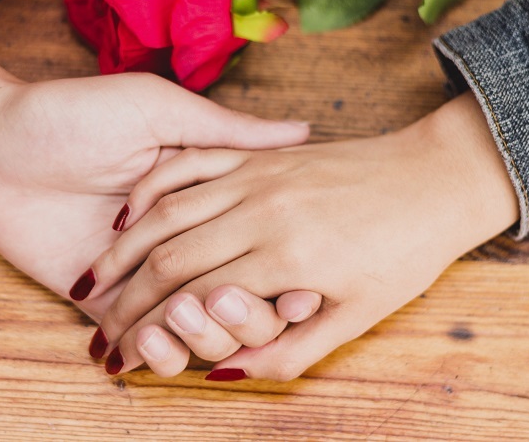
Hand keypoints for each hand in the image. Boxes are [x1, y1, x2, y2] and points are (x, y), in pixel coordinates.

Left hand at [0, 20, 309, 319]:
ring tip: (180, 319)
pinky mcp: (102, 299)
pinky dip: (153, 351)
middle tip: (227, 305)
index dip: (290, 275)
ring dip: (200, 339)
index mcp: (205, 196)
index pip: (265, 246)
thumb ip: (225, 132)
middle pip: (238, 297)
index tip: (307, 291)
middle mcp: (182, 239)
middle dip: (245, 316)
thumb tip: (303, 132)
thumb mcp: (156, 110)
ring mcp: (143, 273)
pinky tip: (143, 339)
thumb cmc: (72, 114)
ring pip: (195, 328)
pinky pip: (141, 338)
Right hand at [84, 91, 518, 378]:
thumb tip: (226, 373)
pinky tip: (129, 213)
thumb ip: (288, 350)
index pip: (194, 301)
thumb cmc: (404, 252)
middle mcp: (261, 212)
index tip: (121, 355)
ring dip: (123, 248)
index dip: (149, 334)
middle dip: (124, 300)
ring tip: (93, 277)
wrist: (436, 177)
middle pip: (168, 259)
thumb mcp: (358, 317)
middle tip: (98, 328)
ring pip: (167, 211)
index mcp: (286, 259)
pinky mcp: (257, 154)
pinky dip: (152, 189)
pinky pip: (189, 164)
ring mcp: (256, 175)